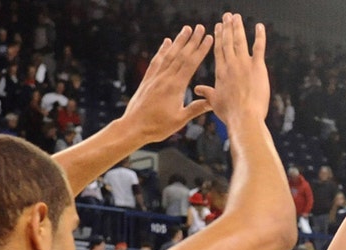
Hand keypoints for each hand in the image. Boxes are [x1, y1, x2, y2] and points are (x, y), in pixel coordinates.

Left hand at [121, 24, 212, 142]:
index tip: (208, 39)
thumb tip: (212, 102)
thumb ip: (195, 109)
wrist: (133, 127)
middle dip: (192, 40)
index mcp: (175, 87)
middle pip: (181, 55)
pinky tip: (166, 42)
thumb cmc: (157, 127)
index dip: (200, 50)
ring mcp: (155, 77)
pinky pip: (156, 61)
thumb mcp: (179, 120)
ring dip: (178, 41)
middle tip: (200, 27)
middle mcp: (165, 78)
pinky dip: (162, 50)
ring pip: (169, 55)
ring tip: (186, 29)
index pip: (191, 64)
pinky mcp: (147, 80)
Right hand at [193, 14, 268, 127]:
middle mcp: (231, 64)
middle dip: (227, 27)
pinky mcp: (258, 67)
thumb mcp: (215, 102)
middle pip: (227, 41)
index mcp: (220, 72)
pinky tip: (259, 26)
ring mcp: (244, 64)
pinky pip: (259, 47)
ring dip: (238, 27)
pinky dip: (260, 35)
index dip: (218, 37)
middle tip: (227, 15)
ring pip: (240, 40)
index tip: (217, 27)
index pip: (218, 50)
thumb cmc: (229, 113)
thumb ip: (207, 93)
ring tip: (237, 16)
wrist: (244, 117)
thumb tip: (197, 90)